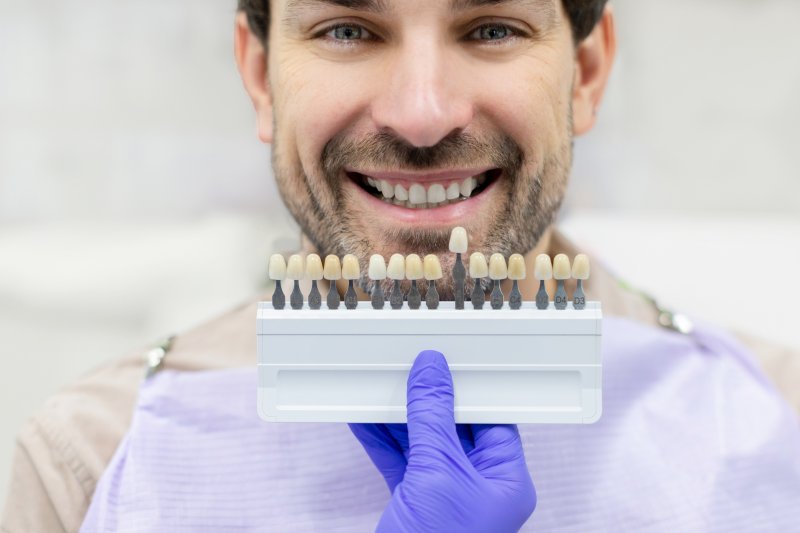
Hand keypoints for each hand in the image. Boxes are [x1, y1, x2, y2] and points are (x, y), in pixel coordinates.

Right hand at [350, 350, 535, 532]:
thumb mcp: (437, 472)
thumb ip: (432, 417)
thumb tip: (431, 372)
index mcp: (505, 477)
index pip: (492, 415)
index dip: (468, 385)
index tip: (446, 360)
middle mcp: (479, 482)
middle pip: (453, 424)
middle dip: (426, 397)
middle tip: (406, 367)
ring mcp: (445, 492)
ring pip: (422, 439)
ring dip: (398, 415)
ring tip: (379, 384)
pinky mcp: (415, 500)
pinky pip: (399, 459)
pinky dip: (381, 438)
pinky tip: (364, 417)